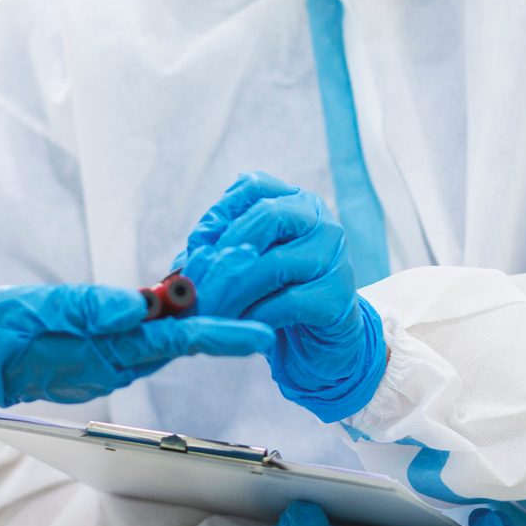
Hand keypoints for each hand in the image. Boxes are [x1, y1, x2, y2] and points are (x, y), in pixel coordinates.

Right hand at [0, 284, 275, 429]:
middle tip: (257, 308)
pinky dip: (152, 328)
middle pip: (175, 344)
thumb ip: (94, 307)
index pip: (178, 340)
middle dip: (215, 327)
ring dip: (185, 326)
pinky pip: (130, 344)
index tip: (262, 334)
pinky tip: (158, 312)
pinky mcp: (85, 361)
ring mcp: (99, 366)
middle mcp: (112, 364)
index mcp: (108, 351)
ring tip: (220, 300)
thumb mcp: (44, 309)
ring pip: (155, 344)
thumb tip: (141, 304)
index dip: (222, 335)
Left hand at [179, 173, 386, 420]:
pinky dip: (255, 316)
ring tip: (209, 310)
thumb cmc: (275, 294)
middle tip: (197, 283)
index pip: (254, 186)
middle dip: (225, 249)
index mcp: (295, 202)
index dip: (220, 211)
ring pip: (276, 263)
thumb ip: (218, 252)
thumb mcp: (246, 264)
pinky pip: (289, 302)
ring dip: (233, 290)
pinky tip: (238, 327)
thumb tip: (188, 259)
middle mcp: (320, 221)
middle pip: (268, 216)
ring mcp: (334, 256)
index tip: (197, 244)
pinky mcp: (336, 296)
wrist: (318, 340)